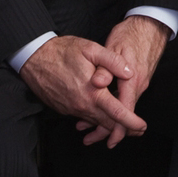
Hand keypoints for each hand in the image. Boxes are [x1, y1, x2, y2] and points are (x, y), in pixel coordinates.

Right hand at [19, 35, 145, 144]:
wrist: (35, 58)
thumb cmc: (63, 51)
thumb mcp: (90, 49)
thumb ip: (112, 61)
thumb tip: (129, 72)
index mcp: (91, 92)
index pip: (116, 113)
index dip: (131, 122)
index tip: (142, 126)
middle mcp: (81, 105)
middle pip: (107, 123)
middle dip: (124, 128)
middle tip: (138, 129)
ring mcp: (71, 109)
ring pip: (95, 122)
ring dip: (109, 125)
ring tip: (123, 123)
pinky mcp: (64, 109)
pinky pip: (84, 118)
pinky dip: (95, 120)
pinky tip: (102, 114)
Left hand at [77, 15, 169, 146]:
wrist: (151, 25)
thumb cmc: (132, 33)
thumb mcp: (114, 47)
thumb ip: (105, 68)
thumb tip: (96, 84)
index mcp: (132, 80)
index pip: (125, 112)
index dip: (117, 129)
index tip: (109, 141)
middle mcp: (138, 85)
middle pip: (124, 115)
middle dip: (108, 129)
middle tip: (89, 138)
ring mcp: (140, 83)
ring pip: (125, 107)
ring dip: (108, 118)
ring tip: (88, 127)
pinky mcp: (139, 80)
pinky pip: (127, 98)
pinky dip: (114, 106)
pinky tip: (101, 107)